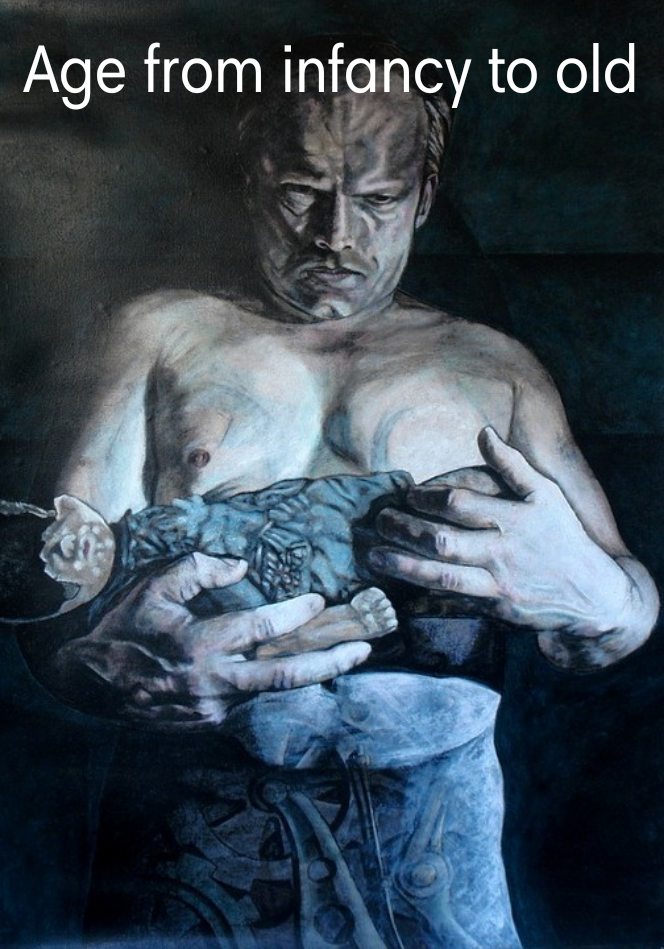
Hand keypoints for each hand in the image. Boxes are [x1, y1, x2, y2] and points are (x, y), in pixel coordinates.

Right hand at [63, 552, 370, 727]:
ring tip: (343, 657)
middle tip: (364, 648)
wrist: (86, 681)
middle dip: (331, 662)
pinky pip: (250, 701)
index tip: (319, 601)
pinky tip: (294, 670)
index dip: (297, 614)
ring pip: (272, 692)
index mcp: (200, 645)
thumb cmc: (122, 626)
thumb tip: (242, 567)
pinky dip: (275, 685)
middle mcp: (212, 683)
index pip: (263, 629)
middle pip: (286, 676)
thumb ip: (200, 570)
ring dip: (310, 675)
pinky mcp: (206, 722)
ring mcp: (211, 709)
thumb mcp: (154, 586)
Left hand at [369, 427, 632, 636]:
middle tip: (379, 522)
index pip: (459, 503)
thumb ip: (512, 465)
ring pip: (442, 576)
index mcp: (514, 517)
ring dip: (404, 566)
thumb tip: (483, 431)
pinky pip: (453, 603)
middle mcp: (503, 550)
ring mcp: (498, 583)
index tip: (406, 495)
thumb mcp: (546, 495)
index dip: (426, 498)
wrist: (593, 597)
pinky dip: (424, 596)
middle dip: (404, 531)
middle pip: (443, 541)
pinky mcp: (495, 609)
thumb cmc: (564, 538)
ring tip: (374, 556)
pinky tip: (398, 588)